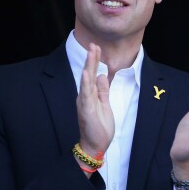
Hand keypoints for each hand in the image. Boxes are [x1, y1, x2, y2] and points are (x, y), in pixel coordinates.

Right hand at [76, 43, 114, 159]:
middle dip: (91, 59)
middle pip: (88, 74)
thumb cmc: (99, 127)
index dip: (95, 61)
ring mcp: (84, 102)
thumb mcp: (104, 105)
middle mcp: (85, 96)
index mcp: (90, 95)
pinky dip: (86, 84)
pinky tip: (88, 74)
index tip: (97, 48)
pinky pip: (86, 95)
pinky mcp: (86, 110)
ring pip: (86, 81)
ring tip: (91, 52)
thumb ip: (102, 91)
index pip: (93, 74)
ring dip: (89, 66)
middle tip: (93, 44)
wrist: (95, 145)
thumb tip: (101, 75)